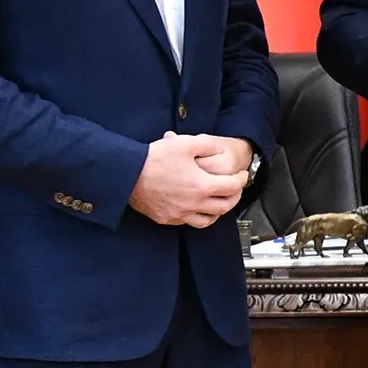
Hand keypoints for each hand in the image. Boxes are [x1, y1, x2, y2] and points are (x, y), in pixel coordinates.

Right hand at [129, 133, 249, 227]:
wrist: (126, 173)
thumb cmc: (153, 159)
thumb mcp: (185, 144)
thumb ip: (207, 145)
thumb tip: (219, 148)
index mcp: (201, 185)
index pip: (232, 187)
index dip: (241, 179)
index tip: (241, 175)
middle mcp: (193, 203)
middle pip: (225, 206)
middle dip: (234, 197)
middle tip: (235, 189)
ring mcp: (179, 213)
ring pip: (208, 220)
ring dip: (218, 212)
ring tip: (219, 202)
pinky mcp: (166, 218)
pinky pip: (188, 222)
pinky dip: (198, 216)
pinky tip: (196, 209)